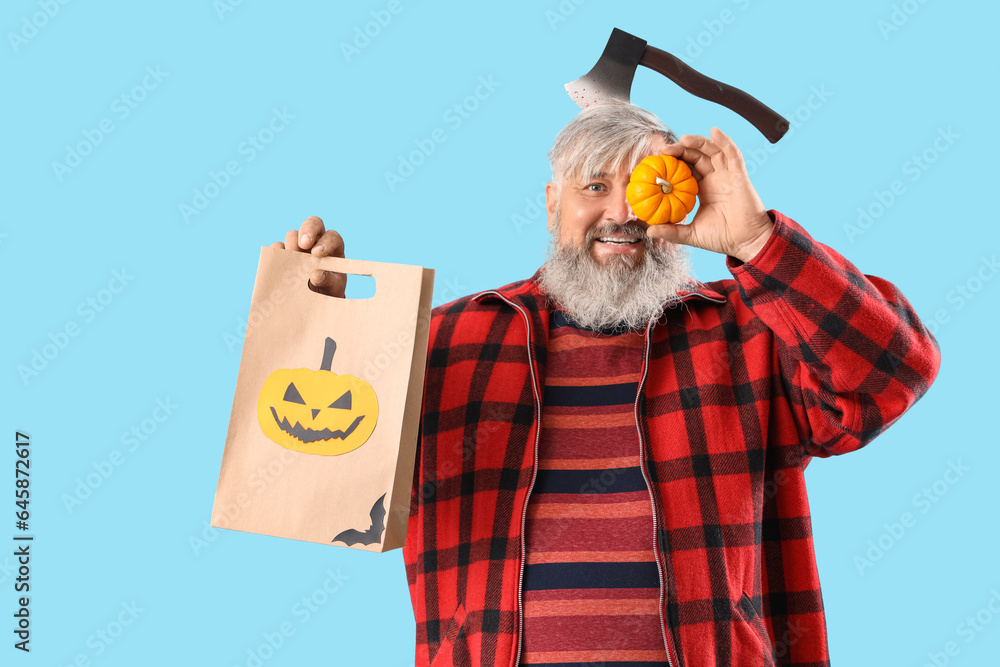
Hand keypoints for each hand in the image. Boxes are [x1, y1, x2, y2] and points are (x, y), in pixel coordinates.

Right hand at [271, 216, 346, 296]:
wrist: (316, 300)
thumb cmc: (329, 290)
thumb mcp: (332, 288)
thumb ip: (328, 281)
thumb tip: (316, 275)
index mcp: (333, 247)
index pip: (332, 237)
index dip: (326, 242)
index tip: (318, 253)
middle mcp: (316, 242)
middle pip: (313, 224)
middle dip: (308, 230)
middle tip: (303, 244)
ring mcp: (299, 247)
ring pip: (293, 235)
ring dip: (291, 244)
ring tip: (292, 259)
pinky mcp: (284, 254)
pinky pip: (277, 247)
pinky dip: (277, 251)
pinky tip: (278, 260)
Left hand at [647, 127, 773, 262]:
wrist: (747, 243)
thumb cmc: (722, 238)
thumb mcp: (691, 234)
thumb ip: (671, 231)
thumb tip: (649, 231)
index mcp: (704, 189)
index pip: (686, 169)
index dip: (674, 162)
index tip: (656, 161)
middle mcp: (715, 179)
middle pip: (697, 157)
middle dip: (681, 150)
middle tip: (663, 150)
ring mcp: (728, 175)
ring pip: (712, 151)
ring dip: (699, 142)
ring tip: (682, 139)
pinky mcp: (740, 175)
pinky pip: (733, 154)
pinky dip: (725, 141)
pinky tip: (715, 131)